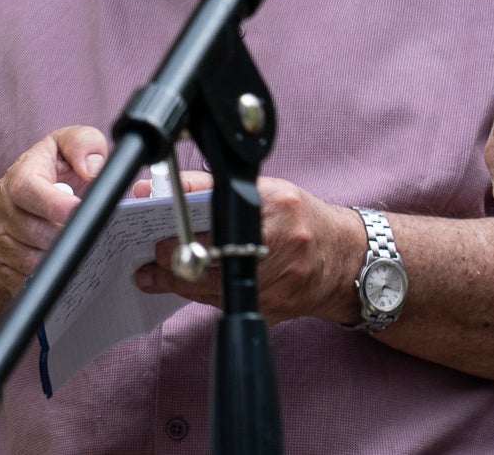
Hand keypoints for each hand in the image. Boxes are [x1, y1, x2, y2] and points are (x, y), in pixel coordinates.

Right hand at [0, 125, 109, 292]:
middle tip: (93, 235)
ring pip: (31, 262)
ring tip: (83, 249)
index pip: (26, 189)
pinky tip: (67, 267)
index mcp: (18, 177)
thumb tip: (93, 168)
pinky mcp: (0, 267)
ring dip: (62, 260)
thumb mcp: (64, 147)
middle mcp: (1, 209)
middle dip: (67, 237)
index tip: (82, 210)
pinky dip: (50, 280)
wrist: (12, 203)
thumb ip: (83, 144)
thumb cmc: (47, 175)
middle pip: (33, 232)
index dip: (56, 204)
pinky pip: (25, 283)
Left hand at [135, 175, 361, 323]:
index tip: (150, 226)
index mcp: (276, 204)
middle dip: (170, 256)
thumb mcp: (264, 191)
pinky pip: (225, 301)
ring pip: (212, 284)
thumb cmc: (299, 219)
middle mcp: (281, 240)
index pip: (214, 209)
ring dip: (177, 281)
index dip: (178, 221)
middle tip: (146, 256)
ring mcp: (280, 279)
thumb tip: (154, 188)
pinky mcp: (275, 306)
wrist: (347, 260)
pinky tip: (182, 286)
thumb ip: (208, 187)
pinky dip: (201, 293)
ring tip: (150, 274)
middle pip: (209, 253)